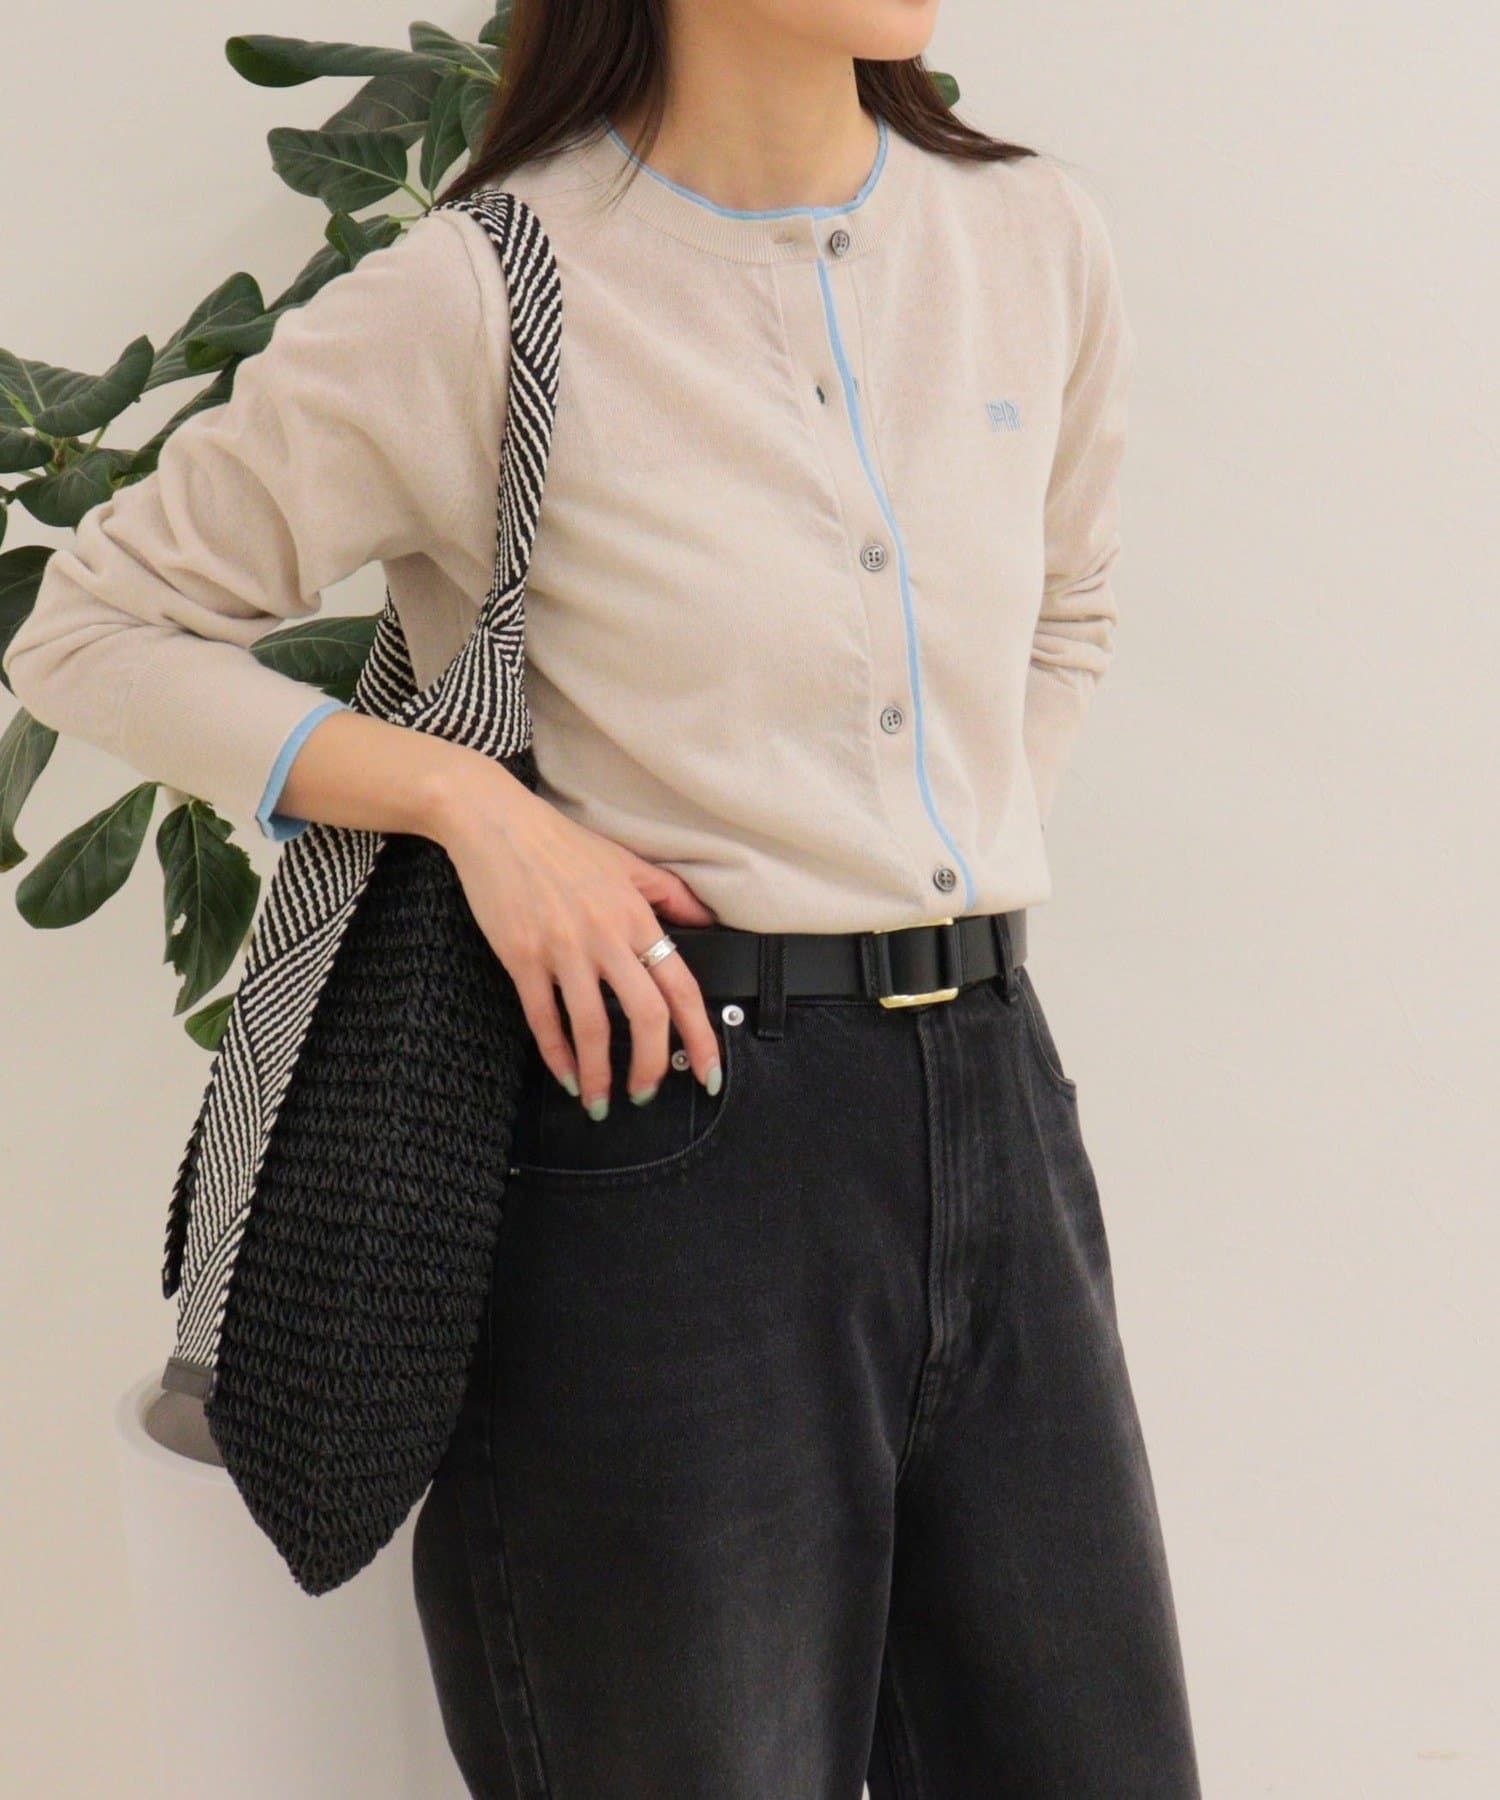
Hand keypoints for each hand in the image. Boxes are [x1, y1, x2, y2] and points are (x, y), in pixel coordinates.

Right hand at [429, 754, 721, 1113]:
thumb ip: (671, 895)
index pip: (682, 988)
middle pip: (644, 1016)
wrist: (495, 822)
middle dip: (650, 1067)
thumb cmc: (560, 843)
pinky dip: (556, 1054)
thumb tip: (707, 922)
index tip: (708, 1072)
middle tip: (647, 1093)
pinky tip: (565, 1075)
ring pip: (591, 1026)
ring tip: (600, 1100)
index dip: (700, 1037)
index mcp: (636, 916)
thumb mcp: (626, 862)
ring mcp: (562, 949)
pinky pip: (543, 1017)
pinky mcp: (521, 956)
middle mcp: (605, 936)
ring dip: (599, 1074)